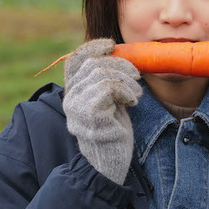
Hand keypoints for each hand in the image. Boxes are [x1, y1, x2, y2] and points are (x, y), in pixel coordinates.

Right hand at [62, 38, 141, 184]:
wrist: (109, 164)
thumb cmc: (112, 132)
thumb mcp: (109, 101)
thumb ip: (106, 82)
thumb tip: (117, 55)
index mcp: (73, 92)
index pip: (75, 60)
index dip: (92, 48)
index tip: (112, 44)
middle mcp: (70, 98)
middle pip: (93, 64)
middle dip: (120, 65)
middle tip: (137, 77)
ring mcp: (77, 106)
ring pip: (102, 73)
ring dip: (126, 79)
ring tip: (137, 93)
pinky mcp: (90, 114)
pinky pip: (109, 87)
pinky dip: (126, 91)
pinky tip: (133, 102)